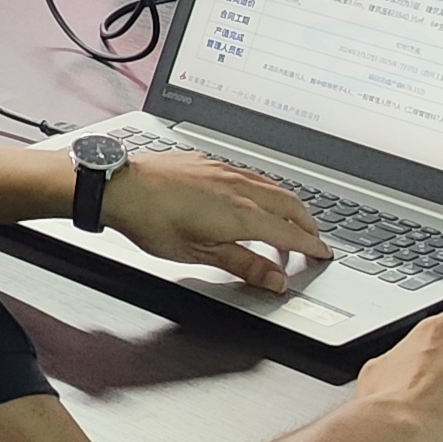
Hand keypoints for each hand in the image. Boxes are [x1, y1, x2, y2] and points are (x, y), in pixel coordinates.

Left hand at [99, 153, 331, 290]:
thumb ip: (243, 265)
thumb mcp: (200, 254)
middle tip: (314, 238)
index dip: (310, 246)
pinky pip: (249, 173)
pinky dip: (264, 187)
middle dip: (307, 222)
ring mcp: (223, 170)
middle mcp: (238, 187)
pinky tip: (254, 194)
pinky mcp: (207, 161)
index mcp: (242, 214)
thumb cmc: (153, 221)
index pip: (289, 232)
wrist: (120, 186)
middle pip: (289, 203)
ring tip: (290, 217)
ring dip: (288, 203)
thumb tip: (275, 280)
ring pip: (270, 184)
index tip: (322, 253)